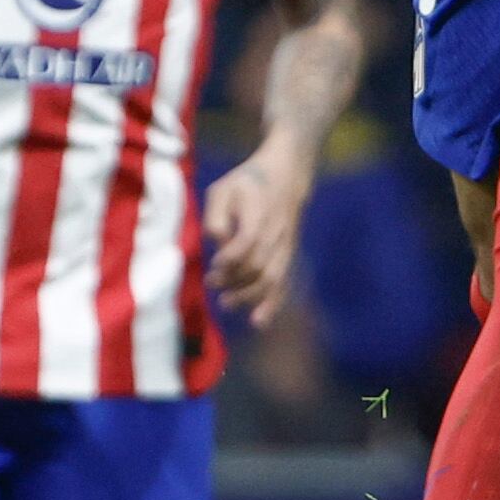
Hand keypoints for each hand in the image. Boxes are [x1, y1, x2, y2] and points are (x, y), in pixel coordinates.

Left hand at [199, 148, 312, 326]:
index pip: (247, 243)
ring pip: (270, 279)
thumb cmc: (247, 182)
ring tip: (226, 303)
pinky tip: (258, 322)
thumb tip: (218, 244)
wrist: (287, 177)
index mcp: (259, 215)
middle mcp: (275, 234)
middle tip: (212, 283)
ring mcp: (284, 247)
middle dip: (233, 280)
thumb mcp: (223, 189)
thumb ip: (215, 216)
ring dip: (248, 296)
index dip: (230, 259)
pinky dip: (272, 304)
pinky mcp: (287, 256)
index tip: (214, 264)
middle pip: (257, 266)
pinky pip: (282, 283)